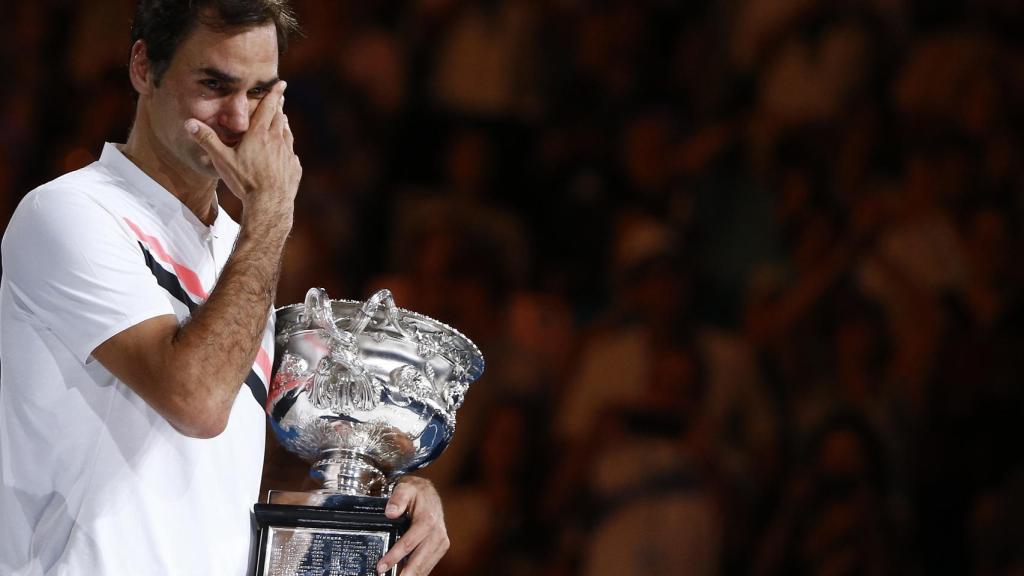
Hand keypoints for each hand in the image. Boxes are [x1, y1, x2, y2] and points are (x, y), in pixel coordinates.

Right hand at [185, 81, 300, 216]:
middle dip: (279, 106)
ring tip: (283, 120)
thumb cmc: (244, 181)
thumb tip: (188, 123)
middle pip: (279, 118)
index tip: (280, 83)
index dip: (274, 94)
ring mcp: (288, 155)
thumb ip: (207, 140)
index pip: (268, 107)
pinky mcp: (294, 169)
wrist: (269, 204)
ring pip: (287, 134)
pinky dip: (289, 149)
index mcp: (260, 134)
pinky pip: (292, 155)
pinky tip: (287, 152)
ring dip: (284, 125)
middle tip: (280, 98)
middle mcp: (277, 141)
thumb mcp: (222, 160)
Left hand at [377, 476, 448, 574]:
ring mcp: (441, 541)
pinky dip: (418, 572)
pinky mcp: (441, 547)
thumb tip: (390, 512)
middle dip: (404, 573)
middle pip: (419, 560)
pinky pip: (429, 564)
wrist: (430, 494)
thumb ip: (397, 499)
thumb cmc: (416, 493)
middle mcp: (437, 533)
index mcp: (428, 520)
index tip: (381, 567)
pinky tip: (406, 575)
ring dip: (411, 575)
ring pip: (425, 566)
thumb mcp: (405, 489)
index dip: (394, 557)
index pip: (408, 544)